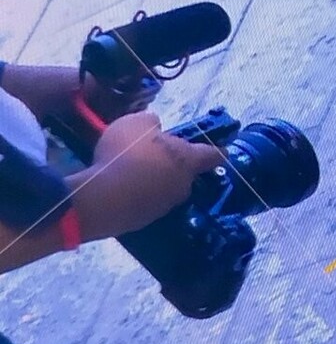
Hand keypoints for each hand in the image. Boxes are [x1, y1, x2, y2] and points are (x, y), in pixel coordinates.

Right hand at [72, 112, 222, 240]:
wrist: (103, 198)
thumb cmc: (126, 153)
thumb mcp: (136, 123)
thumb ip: (150, 122)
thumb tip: (156, 127)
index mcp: (187, 159)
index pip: (211, 154)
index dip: (217, 150)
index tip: (224, 151)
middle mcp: (183, 185)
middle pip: (185, 173)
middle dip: (173, 165)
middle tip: (154, 157)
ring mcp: (165, 206)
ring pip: (165, 189)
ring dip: (154, 181)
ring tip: (131, 173)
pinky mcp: (145, 221)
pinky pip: (145, 203)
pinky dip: (137, 196)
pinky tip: (120, 189)